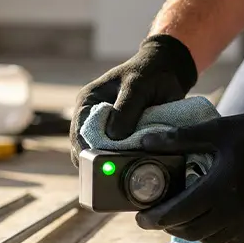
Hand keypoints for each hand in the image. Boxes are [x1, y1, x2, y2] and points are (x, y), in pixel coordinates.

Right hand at [69, 34, 197, 165]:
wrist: (166, 71)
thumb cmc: (149, 74)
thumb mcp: (138, 87)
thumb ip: (125, 110)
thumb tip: (113, 137)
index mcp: (87, 101)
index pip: (78, 132)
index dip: (86, 150)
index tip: (101, 164)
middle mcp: (90, 116)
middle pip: (85, 148)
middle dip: (98, 160)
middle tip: (114, 172)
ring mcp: (104, 128)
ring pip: (99, 154)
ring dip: (111, 162)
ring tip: (124, 168)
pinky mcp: (119, 137)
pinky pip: (115, 154)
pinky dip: (122, 161)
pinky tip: (132, 163)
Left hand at [135, 90, 243, 242]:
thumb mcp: (216, 131)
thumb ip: (179, 138)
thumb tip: (145, 141)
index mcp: (221, 187)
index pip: (179, 213)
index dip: (155, 218)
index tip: (140, 218)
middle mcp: (236, 210)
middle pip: (192, 231)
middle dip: (169, 226)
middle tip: (157, 217)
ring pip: (211, 239)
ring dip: (192, 231)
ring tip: (180, 218)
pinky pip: (232, 240)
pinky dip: (215, 235)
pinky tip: (208, 221)